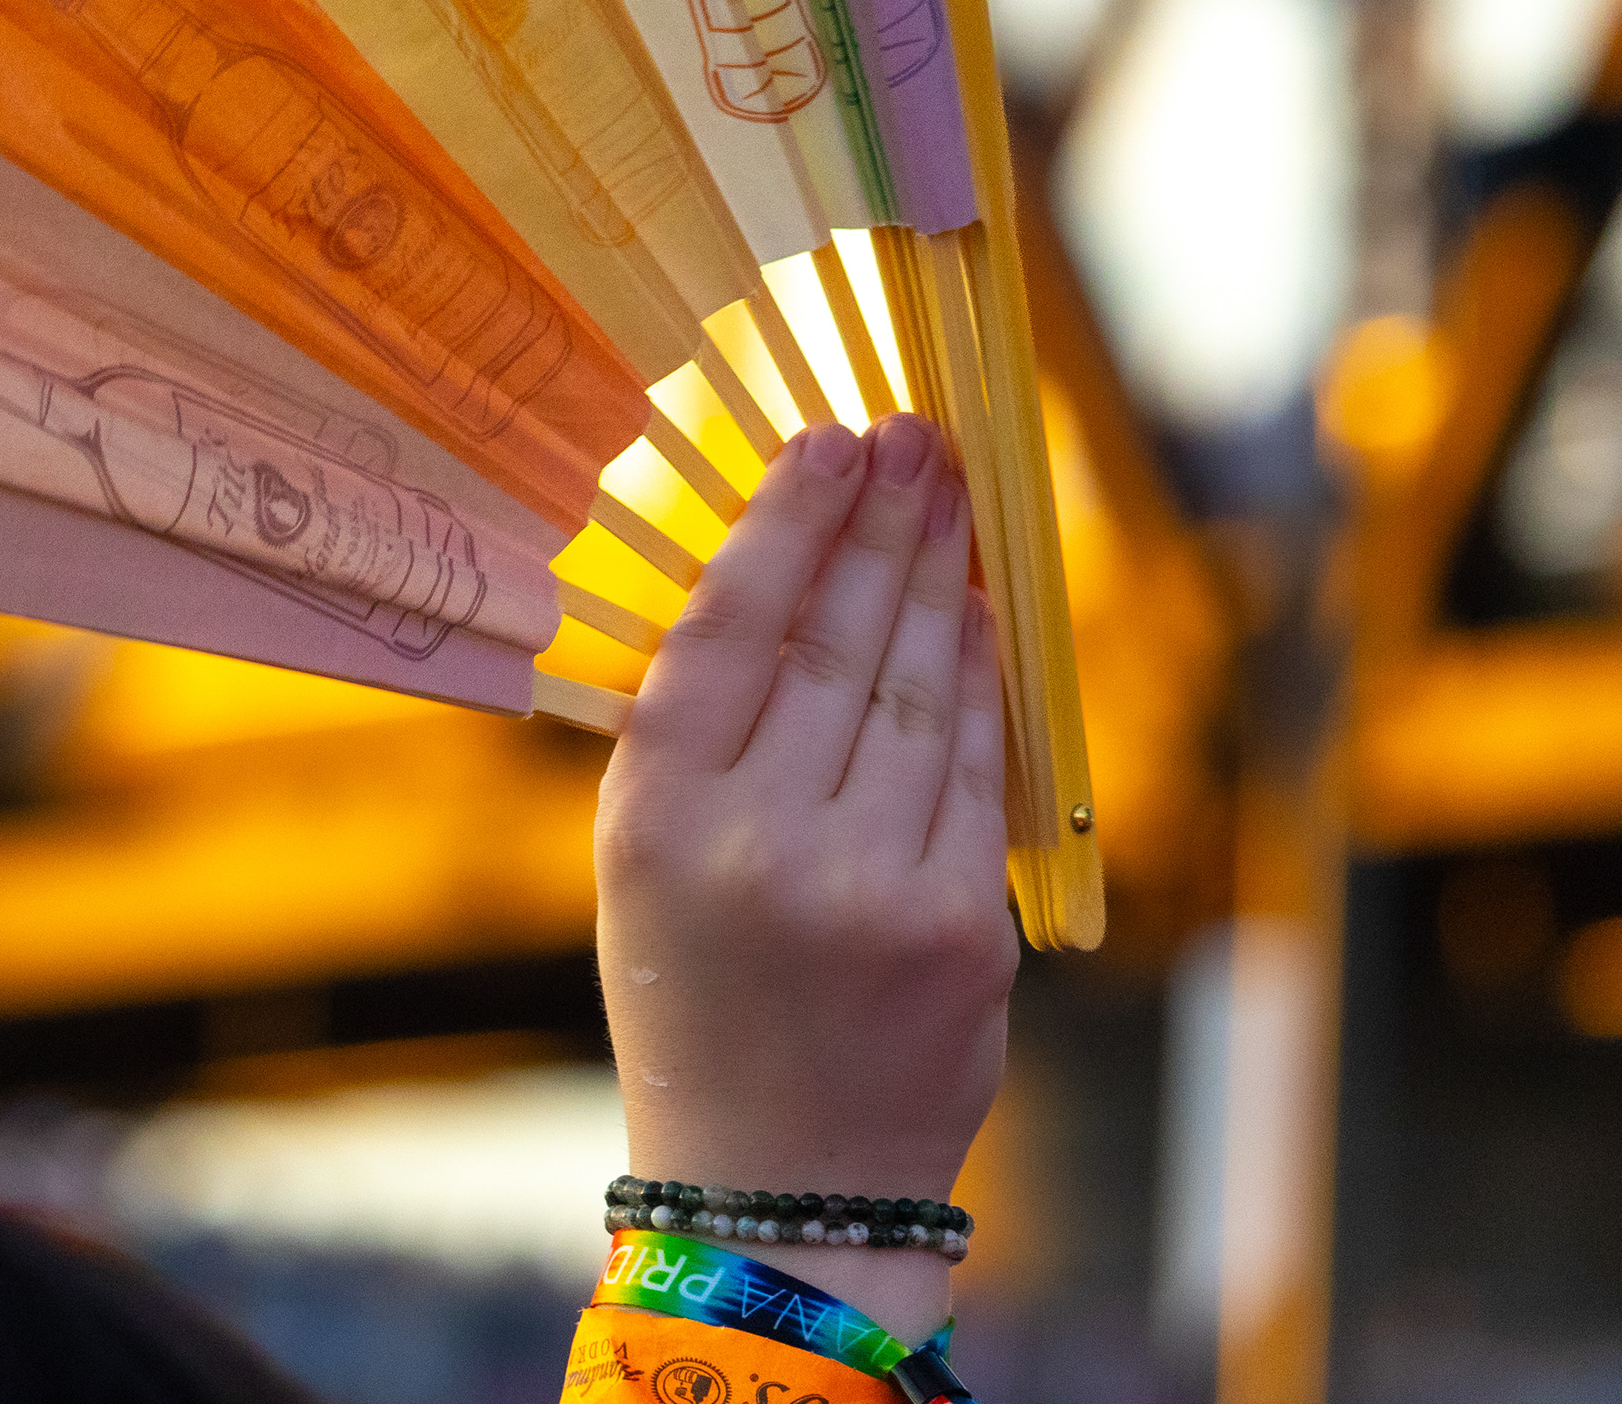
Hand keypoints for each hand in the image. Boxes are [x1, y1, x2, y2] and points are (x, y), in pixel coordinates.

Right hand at [594, 413, 1019, 1337]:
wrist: (777, 1184)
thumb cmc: (696, 996)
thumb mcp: (641, 862)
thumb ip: (701, 731)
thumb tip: (792, 564)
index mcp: (654, 820)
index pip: (731, 629)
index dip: (788, 523)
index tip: (827, 441)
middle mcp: (758, 845)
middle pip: (836, 639)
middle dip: (881, 522)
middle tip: (912, 437)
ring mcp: (869, 887)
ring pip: (918, 690)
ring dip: (939, 577)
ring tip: (949, 494)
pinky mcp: (958, 926)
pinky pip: (972, 767)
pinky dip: (979, 676)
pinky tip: (976, 610)